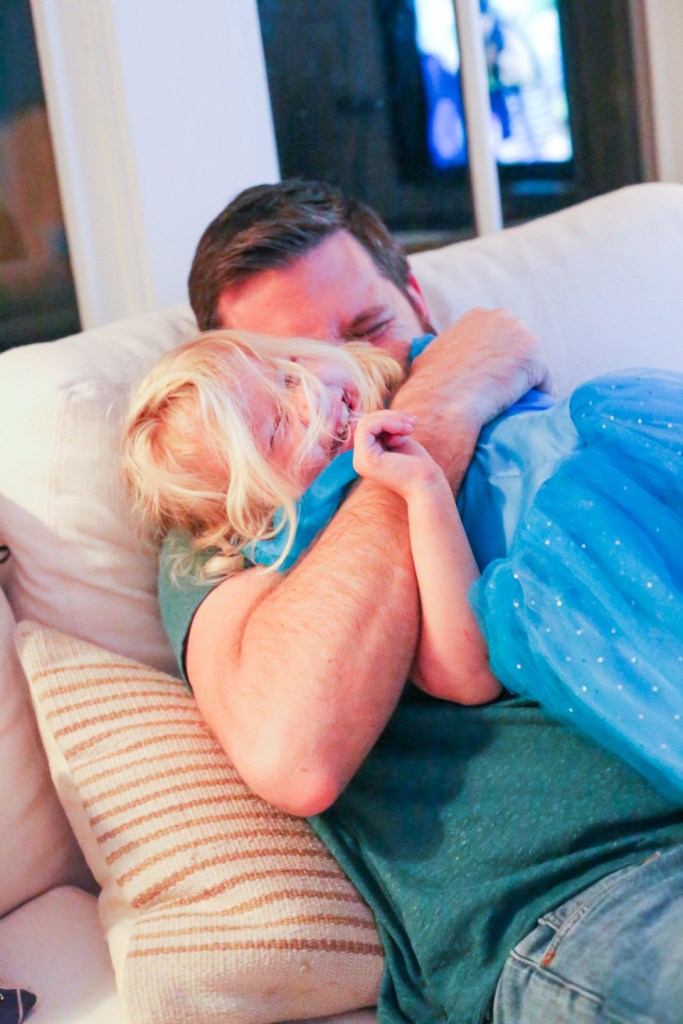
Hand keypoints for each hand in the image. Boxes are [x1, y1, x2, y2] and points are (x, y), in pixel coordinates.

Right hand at [353, 410, 444, 500]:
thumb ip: (386, 429)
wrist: (427, 484)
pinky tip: (403, 430)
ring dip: (391, 418)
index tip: (411, 424)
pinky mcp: (365, 459)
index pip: (368, 426)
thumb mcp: (399, 441)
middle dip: (390, 416)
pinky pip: (367, 428)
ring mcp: (360, 461)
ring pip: (365, 423)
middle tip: (413, 422)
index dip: (388, 418)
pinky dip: (386, 422)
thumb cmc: (418, 466)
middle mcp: (359, 461)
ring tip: (411, 427)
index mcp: (367, 457)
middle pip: (365, 422)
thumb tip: (379, 414)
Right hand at [391, 308, 553, 483]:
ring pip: (533, 365)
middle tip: (508, 399)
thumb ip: (444, 354)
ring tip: (519, 410)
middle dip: (516, 370)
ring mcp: (520, 333)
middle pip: (520, 347)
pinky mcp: (534, 355)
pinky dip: (539, 399)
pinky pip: (545, 384)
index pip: (500, 339)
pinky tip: (529, 415)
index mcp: (477, 317)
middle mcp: (501, 317)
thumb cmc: (428, 388)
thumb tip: (439, 363)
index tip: (494, 386)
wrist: (441, 404)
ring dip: (528, 385)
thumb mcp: (430, 359)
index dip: (498, 364)